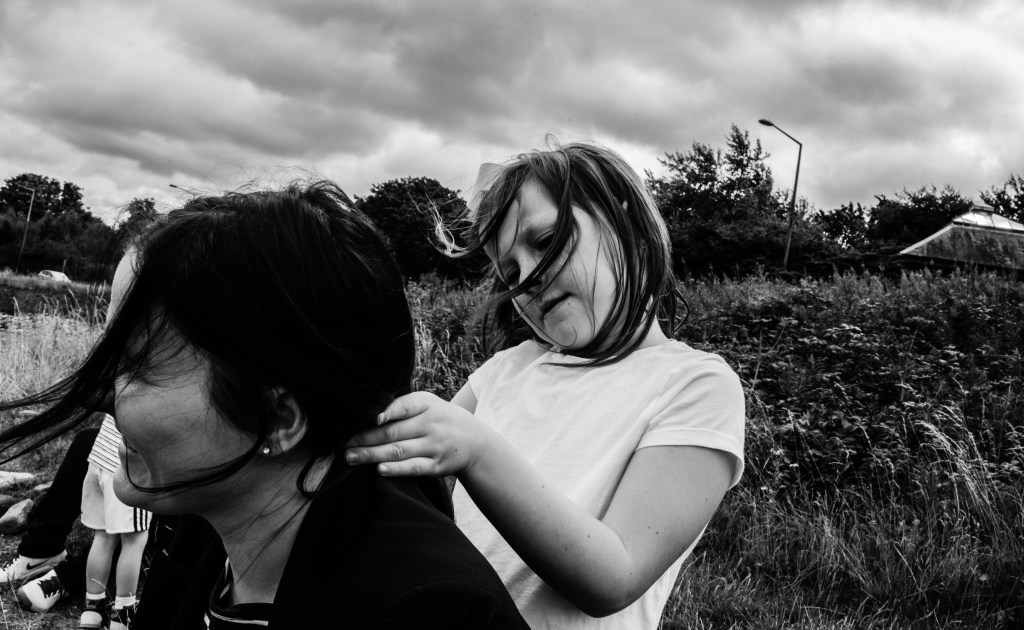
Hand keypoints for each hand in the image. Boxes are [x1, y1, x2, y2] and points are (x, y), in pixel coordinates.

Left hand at [344, 392, 488, 476]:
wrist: (474, 441)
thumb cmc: (439, 419)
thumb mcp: (428, 405)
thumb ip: (401, 407)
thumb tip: (364, 416)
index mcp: (426, 404)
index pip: (403, 406)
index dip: (385, 412)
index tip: (366, 417)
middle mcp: (431, 424)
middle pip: (393, 432)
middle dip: (365, 439)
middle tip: (344, 445)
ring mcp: (435, 445)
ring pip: (399, 450)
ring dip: (372, 455)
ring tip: (351, 458)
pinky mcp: (437, 465)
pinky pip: (414, 467)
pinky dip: (396, 469)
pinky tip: (379, 470)